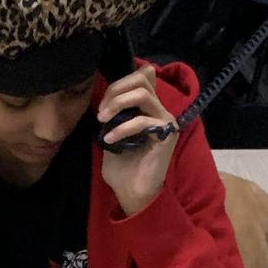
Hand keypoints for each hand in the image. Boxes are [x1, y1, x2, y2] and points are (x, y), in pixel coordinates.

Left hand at [97, 61, 178, 217]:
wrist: (132, 192)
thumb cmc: (122, 167)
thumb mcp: (111, 133)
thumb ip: (113, 113)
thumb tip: (104, 96)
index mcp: (148, 107)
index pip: (142, 75)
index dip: (120, 82)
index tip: (102, 103)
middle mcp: (159, 110)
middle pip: (142, 78)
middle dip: (115, 90)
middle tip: (101, 112)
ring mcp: (165, 120)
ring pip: (142, 94)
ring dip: (117, 104)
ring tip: (103, 120)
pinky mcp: (166, 134)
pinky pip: (141, 121)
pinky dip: (121, 128)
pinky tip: (109, 139)